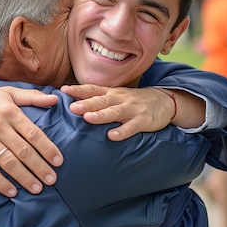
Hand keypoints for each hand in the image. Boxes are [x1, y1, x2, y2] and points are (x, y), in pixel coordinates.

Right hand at [0, 84, 61, 196]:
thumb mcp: (8, 93)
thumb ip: (32, 96)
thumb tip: (55, 98)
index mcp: (10, 112)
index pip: (33, 133)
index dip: (47, 148)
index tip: (58, 161)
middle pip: (23, 150)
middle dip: (39, 167)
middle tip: (52, 179)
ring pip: (8, 162)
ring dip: (24, 177)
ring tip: (36, 188)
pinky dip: (0, 182)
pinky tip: (11, 191)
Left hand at [61, 84, 175, 140]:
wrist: (163, 101)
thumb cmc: (133, 101)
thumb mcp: (117, 96)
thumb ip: (98, 98)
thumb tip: (72, 101)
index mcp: (112, 93)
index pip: (93, 89)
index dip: (78, 90)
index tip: (63, 90)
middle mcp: (120, 99)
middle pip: (102, 100)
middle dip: (86, 103)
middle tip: (72, 107)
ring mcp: (132, 109)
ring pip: (115, 112)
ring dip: (101, 115)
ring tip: (88, 118)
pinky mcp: (143, 121)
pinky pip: (131, 127)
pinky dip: (122, 131)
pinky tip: (112, 136)